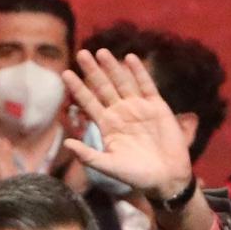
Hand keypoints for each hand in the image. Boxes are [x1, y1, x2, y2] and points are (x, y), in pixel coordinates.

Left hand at [60, 48, 192, 202]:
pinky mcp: (156, 106)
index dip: (77, 88)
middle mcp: (120, 112)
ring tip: (101, 52)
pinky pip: (146, 85)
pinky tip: (130, 58)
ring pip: (122, 82)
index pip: (88, 102)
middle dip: (92, 71)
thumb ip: (88, 156)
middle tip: (81, 53)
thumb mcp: (109, 166)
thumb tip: (66, 144)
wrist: (165, 177)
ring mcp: (138, 107)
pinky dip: (138, 72)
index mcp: (107, 125)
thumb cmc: (135, 175)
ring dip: (112, 67)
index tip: (65, 74)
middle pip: (103, 87)